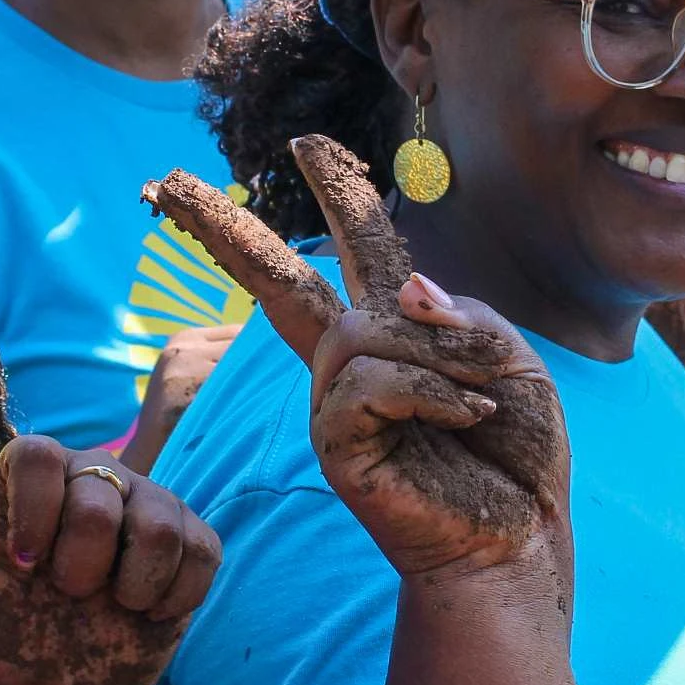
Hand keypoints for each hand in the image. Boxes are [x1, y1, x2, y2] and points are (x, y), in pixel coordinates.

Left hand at [0, 397, 219, 684]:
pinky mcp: (195, 542)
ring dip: (124, 589)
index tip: (20, 566)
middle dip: (75, 568)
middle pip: (98, 498)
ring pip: (157, 527)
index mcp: (37, 468)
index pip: (37, 455)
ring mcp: (152, 505)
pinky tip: (143, 612)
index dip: (32, 518)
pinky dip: (167, 600)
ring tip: (106, 605)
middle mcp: (98, 473)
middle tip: (63, 594)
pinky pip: (200, 555)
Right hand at [144, 135, 569, 580]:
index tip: (306, 146)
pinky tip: (466, 415)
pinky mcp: (336, 444)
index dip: (337, 191)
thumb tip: (397, 289)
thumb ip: (456, 315)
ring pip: (361, 331)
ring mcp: (335, 402)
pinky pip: (371, 381)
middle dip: (220, 227)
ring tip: (483, 392)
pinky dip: (431, 388)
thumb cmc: (514, 452)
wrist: (516, 537)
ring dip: (440, 353)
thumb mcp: (508, 360)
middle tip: (167, 179)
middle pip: (274, 281)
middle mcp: (351, 359)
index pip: (358, 246)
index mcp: (395, 329)